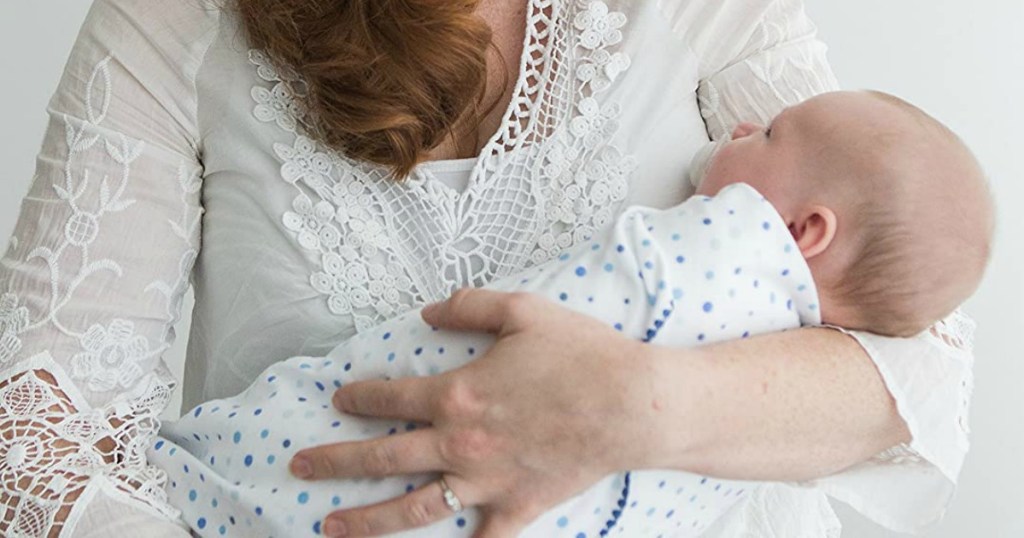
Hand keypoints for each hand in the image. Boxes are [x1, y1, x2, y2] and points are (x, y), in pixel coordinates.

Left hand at [288, 288, 658, 536]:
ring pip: (414, 508)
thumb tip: (427, 313)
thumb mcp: (522, 311)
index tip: (339, 399)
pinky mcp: (518, 507)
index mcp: (457, 394)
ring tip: (330, 528)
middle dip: (335, 461)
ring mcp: (486, 482)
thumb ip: (468, 307)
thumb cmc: (580, 354)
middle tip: (300, 467)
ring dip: (368, 520)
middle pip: (384, 456)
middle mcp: (460, 443)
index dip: (359, 397)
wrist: (631, 404)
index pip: (390, 396)